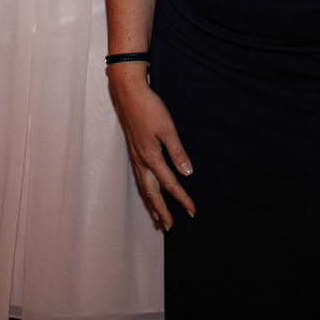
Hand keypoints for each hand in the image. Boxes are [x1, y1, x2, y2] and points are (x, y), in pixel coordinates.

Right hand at [107, 66, 194, 230]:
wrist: (127, 92)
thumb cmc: (148, 107)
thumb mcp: (167, 128)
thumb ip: (177, 152)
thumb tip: (187, 173)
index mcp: (151, 157)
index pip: (170, 184)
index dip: (182, 198)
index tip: (192, 211)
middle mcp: (140, 161)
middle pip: (151, 193)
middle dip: (161, 211)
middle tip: (169, 227)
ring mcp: (134, 156)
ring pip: (143, 187)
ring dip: (151, 203)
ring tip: (157, 217)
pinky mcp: (132, 150)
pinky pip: (139, 178)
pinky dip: (144, 190)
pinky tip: (147, 190)